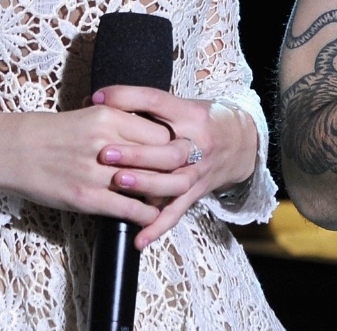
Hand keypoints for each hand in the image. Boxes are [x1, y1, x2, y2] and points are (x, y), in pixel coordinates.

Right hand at [0, 108, 176, 227]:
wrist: (9, 149)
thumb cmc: (46, 133)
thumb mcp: (86, 115)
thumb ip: (117, 123)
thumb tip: (147, 138)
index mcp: (108, 115)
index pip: (160, 132)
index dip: (173, 146)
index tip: (175, 155)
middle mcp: (107, 142)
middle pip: (163, 156)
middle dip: (176, 170)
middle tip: (179, 177)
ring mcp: (96, 171)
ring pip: (151, 185)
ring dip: (163, 195)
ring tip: (164, 198)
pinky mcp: (86, 196)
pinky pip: (130, 209)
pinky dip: (145, 215)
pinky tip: (147, 216)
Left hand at [92, 86, 260, 247]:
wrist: (241, 141)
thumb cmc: (199, 120)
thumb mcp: (178, 105)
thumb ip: (142, 105)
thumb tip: (95, 100)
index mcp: (189, 114)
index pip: (156, 101)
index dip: (127, 97)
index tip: (98, 99)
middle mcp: (198, 142)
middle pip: (169, 150)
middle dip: (137, 153)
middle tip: (105, 153)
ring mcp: (199, 171)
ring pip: (175, 183)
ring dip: (147, 185)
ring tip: (119, 184)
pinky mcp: (197, 192)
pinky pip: (178, 211)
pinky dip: (158, 226)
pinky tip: (138, 238)